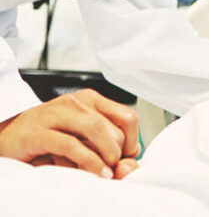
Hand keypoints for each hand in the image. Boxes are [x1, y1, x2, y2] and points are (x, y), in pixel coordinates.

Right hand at [0, 89, 139, 177]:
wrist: (8, 136)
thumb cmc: (48, 137)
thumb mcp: (81, 139)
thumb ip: (106, 148)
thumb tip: (131, 162)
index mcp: (91, 100)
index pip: (127, 117)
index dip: (131, 141)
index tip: (124, 158)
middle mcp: (77, 102)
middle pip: (113, 127)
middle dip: (118, 154)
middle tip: (113, 170)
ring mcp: (57, 113)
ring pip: (95, 130)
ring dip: (107, 156)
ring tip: (107, 173)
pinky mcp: (39, 131)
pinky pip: (71, 144)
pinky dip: (88, 161)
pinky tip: (95, 172)